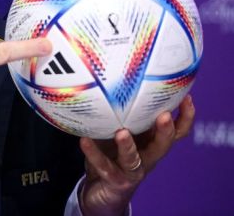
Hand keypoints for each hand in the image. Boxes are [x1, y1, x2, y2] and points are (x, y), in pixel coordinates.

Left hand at [78, 95, 195, 215]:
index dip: (185, 117)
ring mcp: (132, 171)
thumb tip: (111, 80)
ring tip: (122, 133)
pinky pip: (104, 166)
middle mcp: (147, 157)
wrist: (100, 191)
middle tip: (164, 116)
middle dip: (166, 130)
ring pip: (135, 159)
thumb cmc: (111, 155)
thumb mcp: (118, 131)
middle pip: (163, 145)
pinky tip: (84, 140)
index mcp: (151, 143)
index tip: (187, 97)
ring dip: (128, 146)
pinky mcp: (115, 180)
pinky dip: (93, 153)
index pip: (176, 131)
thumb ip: (119, 113)